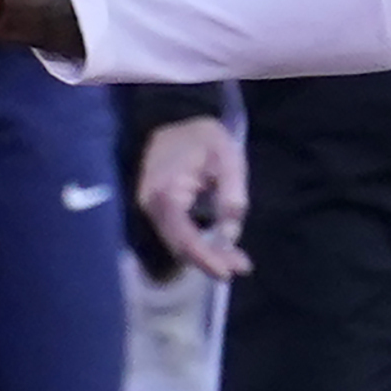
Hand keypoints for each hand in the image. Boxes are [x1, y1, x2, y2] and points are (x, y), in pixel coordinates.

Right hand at [136, 114, 251, 279]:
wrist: (175, 118)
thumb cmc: (203, 137)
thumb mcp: (228, 159)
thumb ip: (232, 196)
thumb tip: (230, 236)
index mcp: (166, 193)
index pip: (184, 238)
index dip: (206, 258)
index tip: (229, 272)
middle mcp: (151, 206)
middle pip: (179, 247)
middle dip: (210, 260)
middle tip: (241, 266)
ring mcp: (149, 208)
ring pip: (177, 243)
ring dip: (205, 254)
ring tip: (235, 260)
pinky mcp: (155, 208)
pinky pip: (175, 233)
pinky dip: (197, 243)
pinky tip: (218, 247)